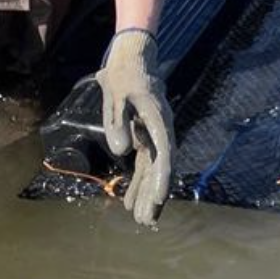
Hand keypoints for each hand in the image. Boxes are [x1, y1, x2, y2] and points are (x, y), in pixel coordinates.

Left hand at [95, 29, 174, 225]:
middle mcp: (160, 128)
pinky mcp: (145, 135)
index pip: (164, 152)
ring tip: (141, 219)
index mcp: (157, 117)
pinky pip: (144, 162)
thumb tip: (122, 152)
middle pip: (160, 166)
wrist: (132, 57)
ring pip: (152, 168)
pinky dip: (138, 180)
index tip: (161, 198)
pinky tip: (131, 200)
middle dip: (154, 194)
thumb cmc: (123, 74)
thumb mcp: (115, 94)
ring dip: (146, 192)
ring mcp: (154, 133)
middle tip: (148, 221)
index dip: (163, 177)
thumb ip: (117, 120)